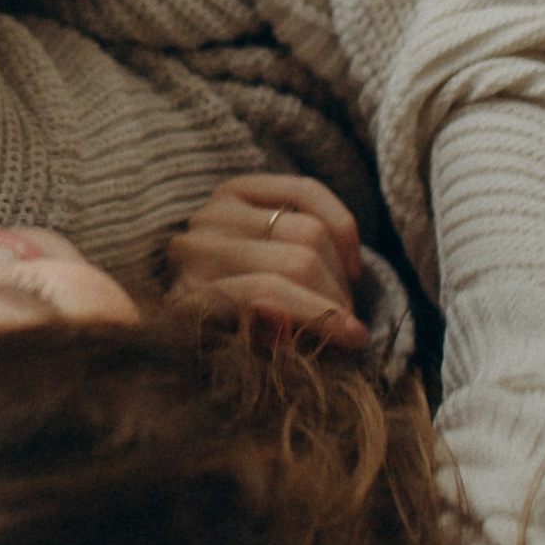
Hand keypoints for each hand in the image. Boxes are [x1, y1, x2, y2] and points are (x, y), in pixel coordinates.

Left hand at [156, 175, 369, 351]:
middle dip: (335, 295)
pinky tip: (349, 260)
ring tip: (343, 297)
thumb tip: (282, 323)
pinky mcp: (235, 188)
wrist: (204, 300)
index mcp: (187, 297)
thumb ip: (262, 340)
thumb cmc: (232, 340)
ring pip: (309, 229)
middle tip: (351, 322)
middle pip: (296, 260)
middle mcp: (193, 249)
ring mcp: (212, 214)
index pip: (263, 294)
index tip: (357, 338)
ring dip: (340, 269)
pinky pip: (307, 193)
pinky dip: (340, 226)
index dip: (318, 315)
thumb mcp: (246, 355)